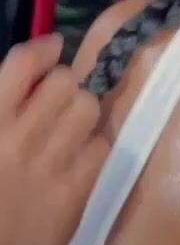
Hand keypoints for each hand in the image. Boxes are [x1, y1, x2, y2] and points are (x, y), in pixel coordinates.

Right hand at [0, 36, 108, 244]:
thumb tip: (15, 90)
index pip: (20, 67)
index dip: (41, 51)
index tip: (51, 47)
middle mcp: (17, 141)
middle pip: (63, 83)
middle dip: (62, 86)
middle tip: (54, 102)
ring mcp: (49, 169)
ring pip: (88, 110)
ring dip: (81, 112)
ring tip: (68, 129)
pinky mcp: (74, 197)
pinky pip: (100, 148)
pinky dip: (93, 148)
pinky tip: (79, 160)